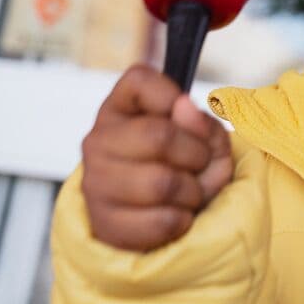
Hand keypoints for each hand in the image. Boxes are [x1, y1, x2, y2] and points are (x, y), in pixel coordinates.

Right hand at [80, 65, 233, 250]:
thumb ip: (203, 124)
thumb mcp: (208, 143)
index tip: (185, 115)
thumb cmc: (184, 171)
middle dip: (197, 155)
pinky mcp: (104, 223)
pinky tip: (176, 216)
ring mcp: (95, 183)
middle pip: (159, 135)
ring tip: (189, 193)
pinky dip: (183, 220)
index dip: (172, 95)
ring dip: (193, 192)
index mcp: (119, 109)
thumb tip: (184, 105)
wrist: (161, 222)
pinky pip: (161, 221)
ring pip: (161, 184)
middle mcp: (98, 141)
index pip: (138, 79)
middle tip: (199, 164)